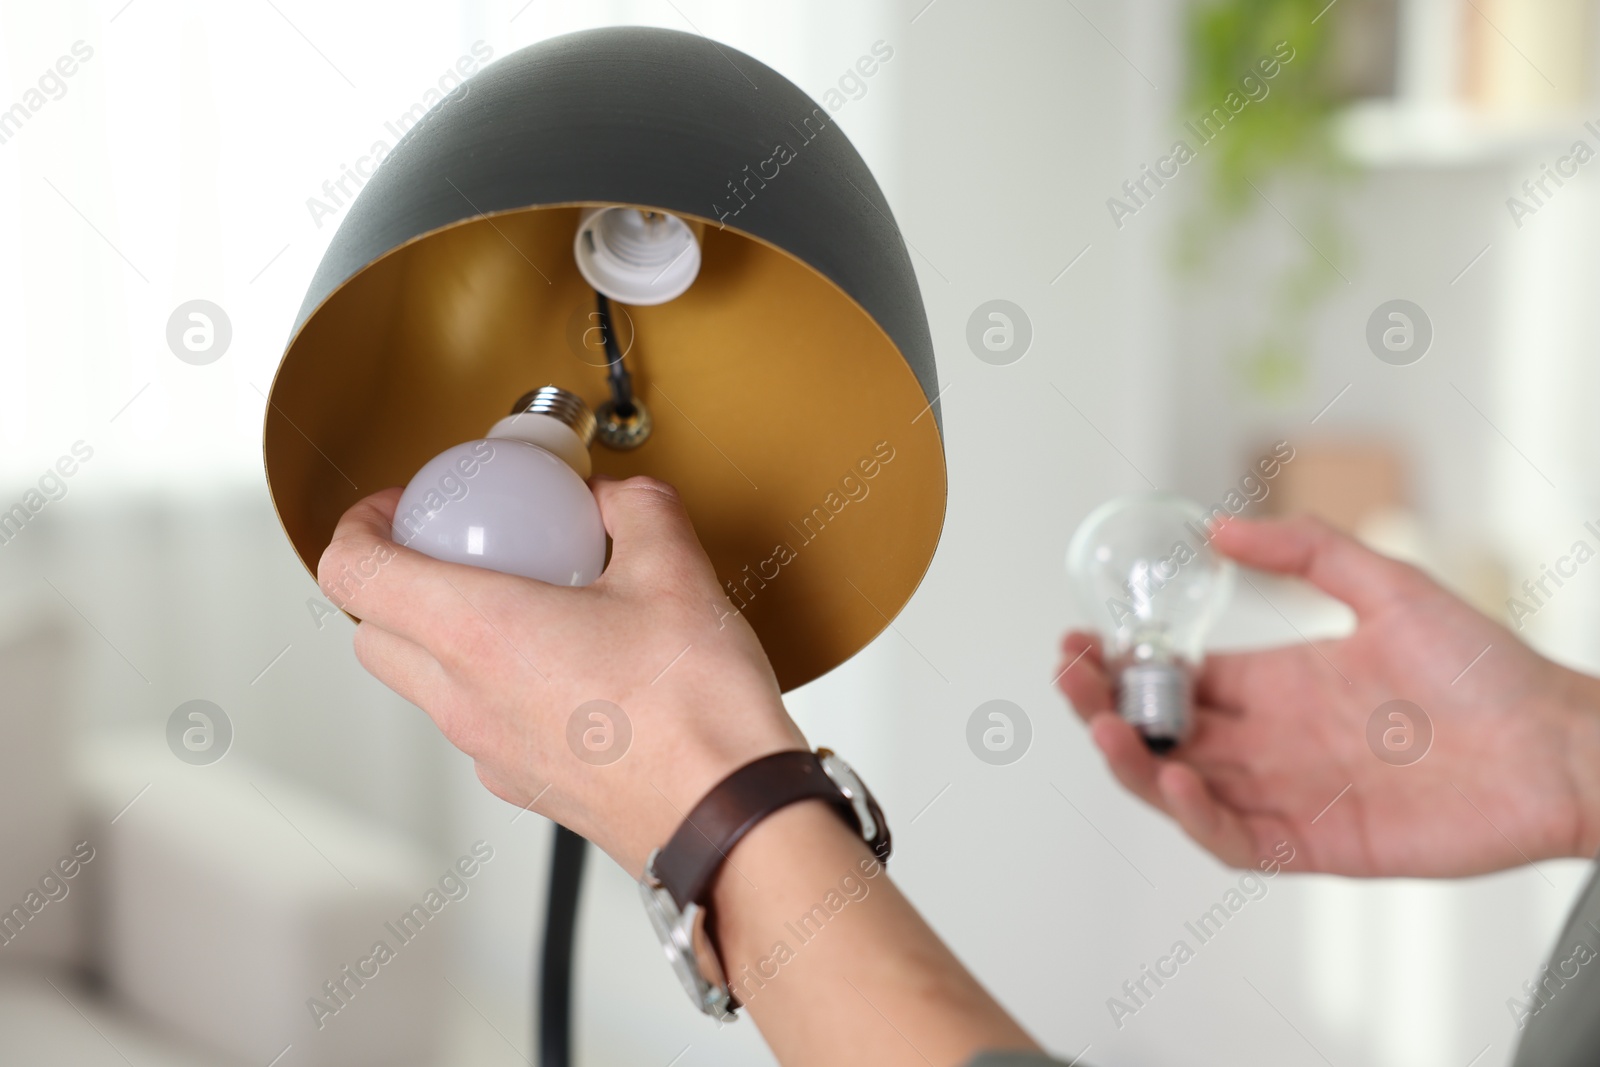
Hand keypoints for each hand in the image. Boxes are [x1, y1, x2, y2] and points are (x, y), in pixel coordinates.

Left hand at [317, 476, 806, 876]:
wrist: (728, 814)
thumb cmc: (695, 712)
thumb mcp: (676, 571)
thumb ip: (637, 510)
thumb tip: (617, 497)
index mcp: (478, 634)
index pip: (353, 573)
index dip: (358, 526)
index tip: (398, 508)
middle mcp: (465, 700)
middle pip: (371, 636)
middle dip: (390, 583)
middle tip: (447, 549)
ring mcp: (488, 751)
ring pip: (421, 684)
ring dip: (439, 636)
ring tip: (516, 601)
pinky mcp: (522, 783)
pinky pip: (477, 721)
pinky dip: (491, 681)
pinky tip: (564, 660)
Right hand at [1058, 515, 1599, 877]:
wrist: (1556, 746)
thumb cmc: (1485, 669)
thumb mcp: (1387, 583)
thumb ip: (1304, 549)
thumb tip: (1217, 527)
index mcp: (1276, 684)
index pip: (1176, 679)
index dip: (1122, 664)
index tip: (1080, 638)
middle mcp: (1268, 741)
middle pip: (1159, 732)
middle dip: (1103, 706)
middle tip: (1071, 676)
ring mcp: (1285, 794)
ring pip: (1177, 786)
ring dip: (1130, 760)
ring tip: (1102, 724)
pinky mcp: (1310, 844)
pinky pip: (1231, 836)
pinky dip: (1192, 815)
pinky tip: (1174, 777)